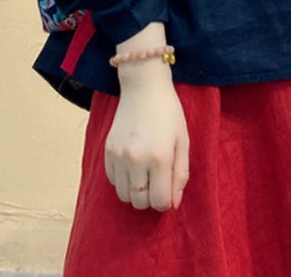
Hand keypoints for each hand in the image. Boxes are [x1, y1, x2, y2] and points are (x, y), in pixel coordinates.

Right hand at [104, 63, 189, 211]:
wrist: (143, 87)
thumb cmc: (169, 113)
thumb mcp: (183, 141)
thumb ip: (181, 174)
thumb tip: (174, 202)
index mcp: (160, 157)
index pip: (159, 201)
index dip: (166, 201)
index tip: (169, 190)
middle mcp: (136, 160)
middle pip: (139, 202)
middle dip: (150, 198)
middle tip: (158, 181)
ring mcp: (118, 156)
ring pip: (124, 195)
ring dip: (136, 191)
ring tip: (145, 173)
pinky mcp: (107, 151)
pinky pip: (113, 181)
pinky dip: (123, 180)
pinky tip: (133, 164)